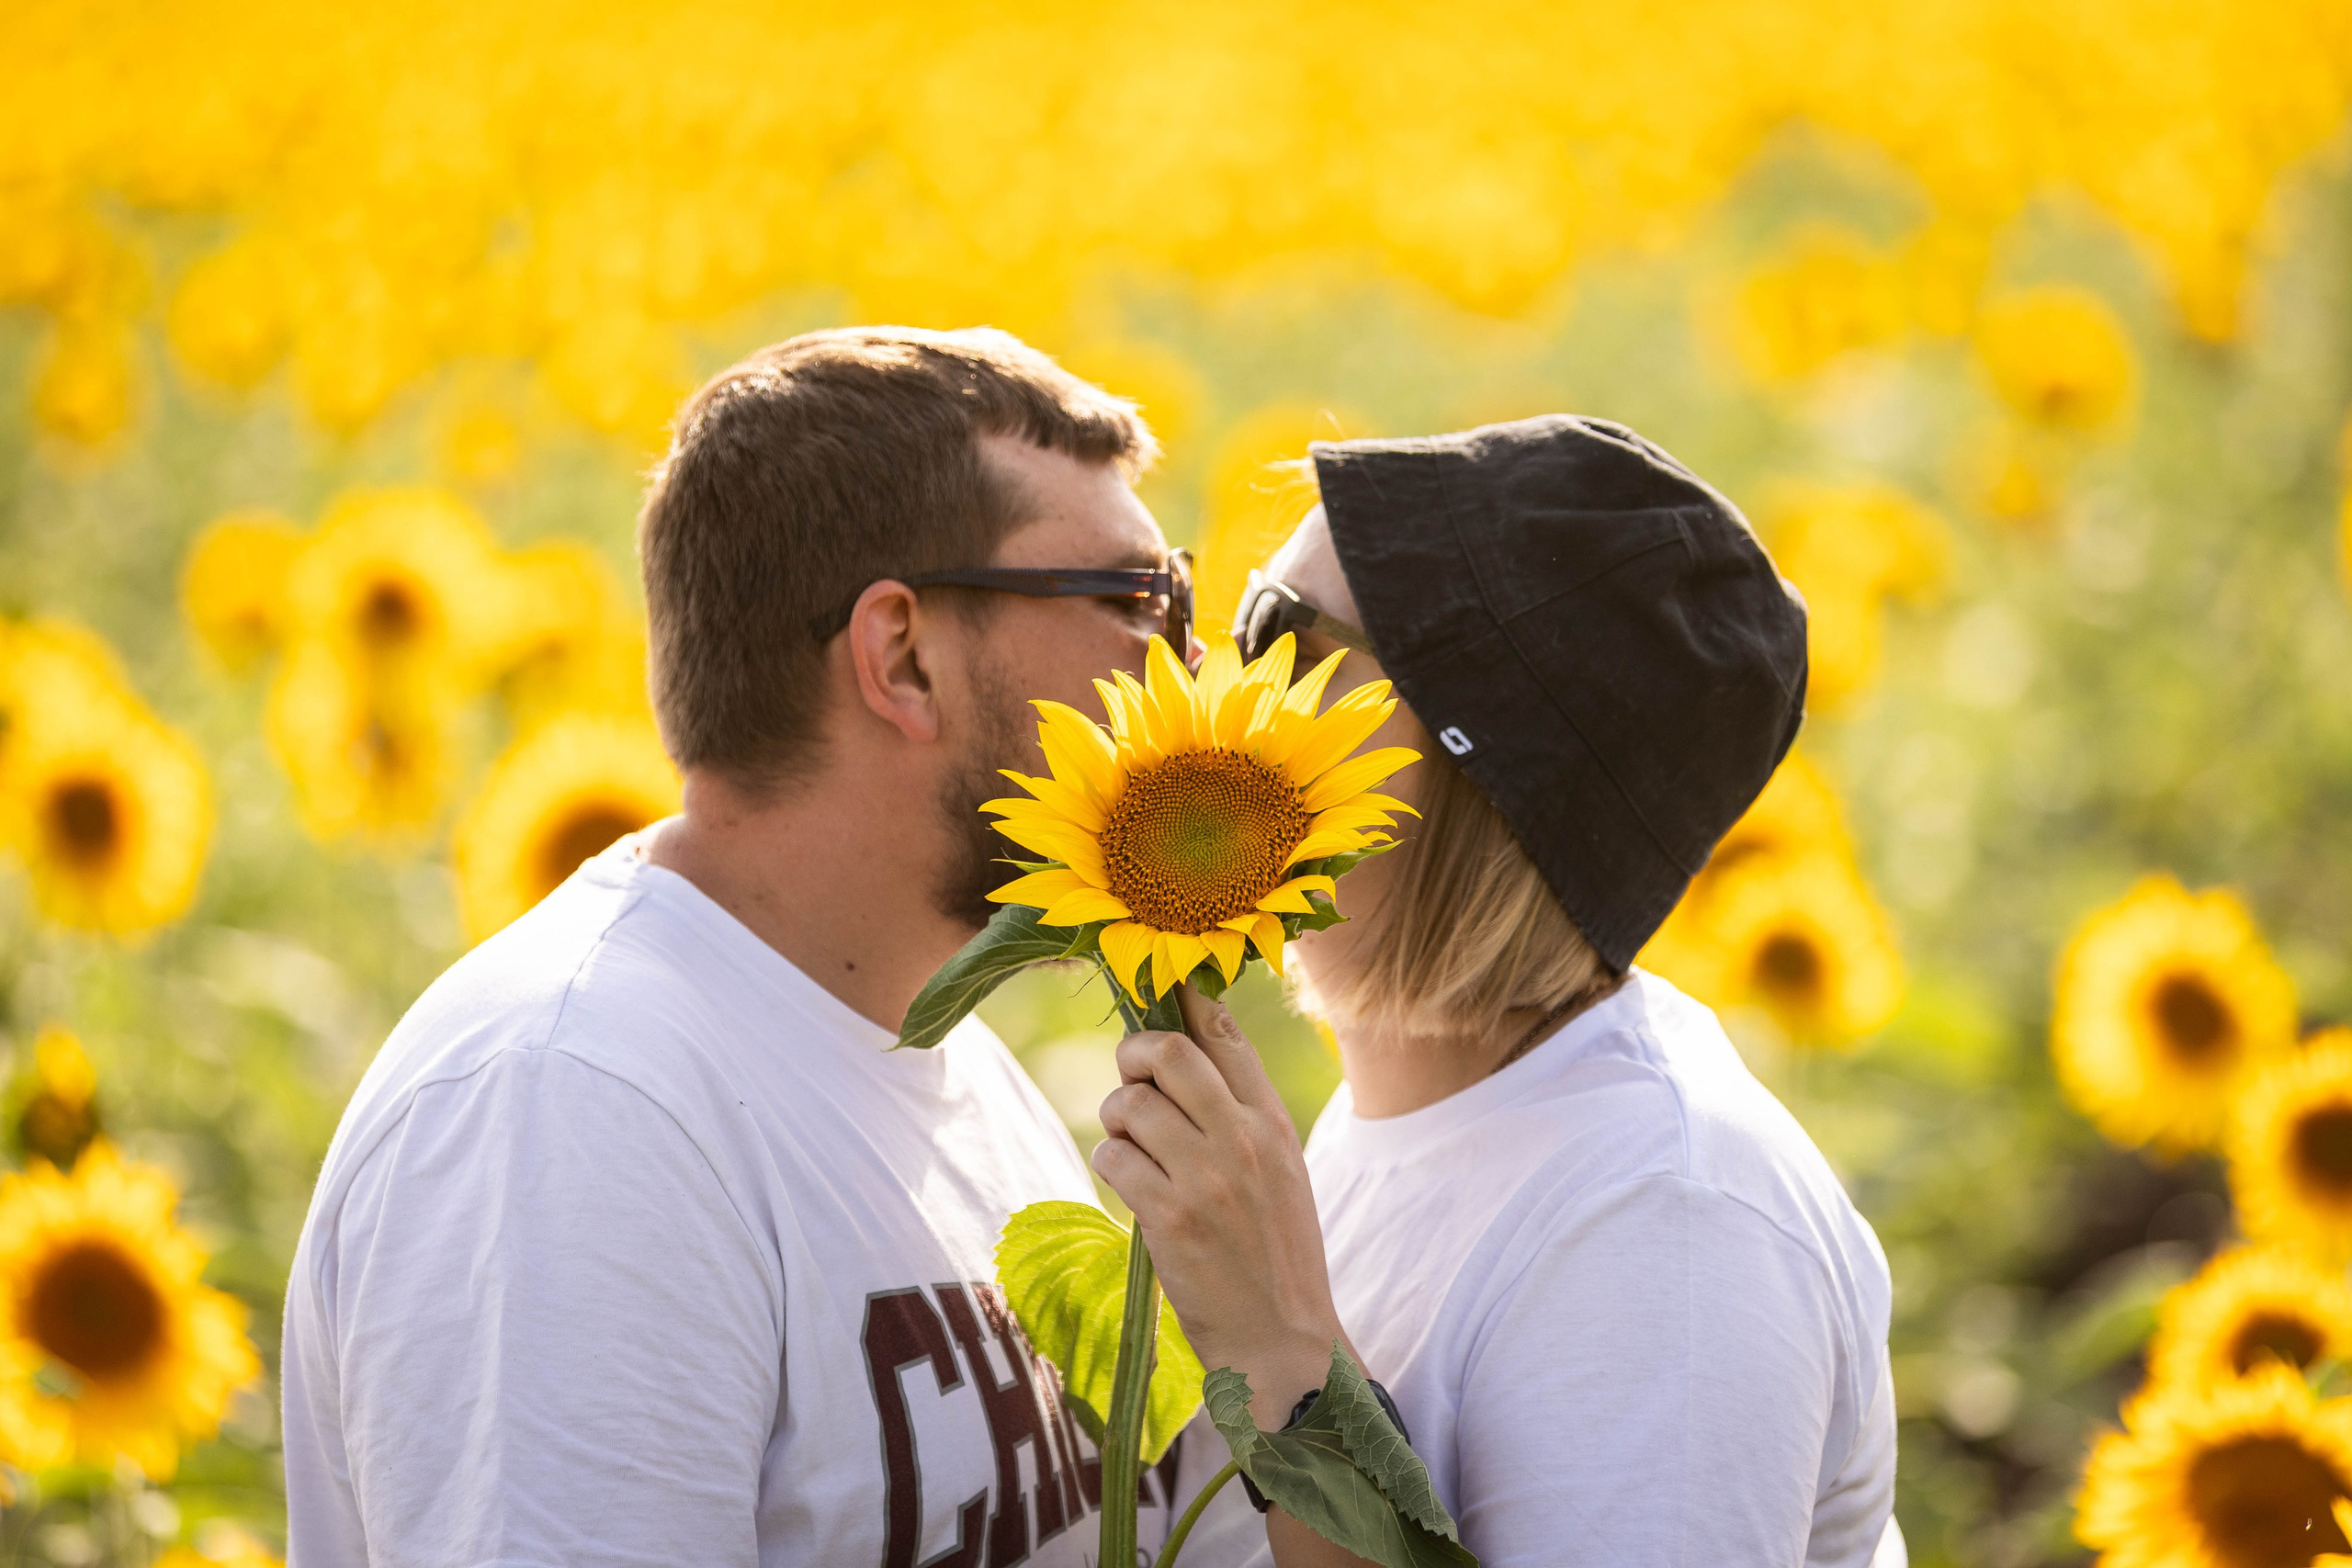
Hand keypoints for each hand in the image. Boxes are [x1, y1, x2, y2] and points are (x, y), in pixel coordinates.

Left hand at [1090, 986, 1351, 1429]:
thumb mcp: (1282, 1172)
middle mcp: (1243, 1140)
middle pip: (1169, 1053)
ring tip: (1129, 1143)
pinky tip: (1129, 1184)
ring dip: (1115, 1118)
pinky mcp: (1170, 1218)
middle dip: (1134, 1054)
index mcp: (1274, 1124)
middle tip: (1130, 1078)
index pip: (1224, 1035)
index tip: (1162, 993)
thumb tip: (1185, 1058)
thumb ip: (1242, 1116)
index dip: (1184, 1002)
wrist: (1283, 1343)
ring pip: (1130, 1105)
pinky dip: (1109, 1162)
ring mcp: (1206, 1178)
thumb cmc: (1277, 1256)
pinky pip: (1113, 1157)